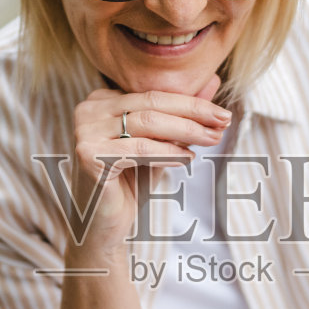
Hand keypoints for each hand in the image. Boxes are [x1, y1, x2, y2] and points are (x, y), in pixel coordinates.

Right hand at [68, 72, 230, 257]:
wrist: (104, 225)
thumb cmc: (131, 183)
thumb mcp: (160, 144)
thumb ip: (180, 114)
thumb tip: (214, 82)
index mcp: (101, 100)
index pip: (153, 94)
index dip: (191, 102)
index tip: (222, 114)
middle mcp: (88, 110)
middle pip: (151, 104)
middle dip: (193, 113)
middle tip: (224, 121)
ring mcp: (85, 131)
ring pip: (147, 123)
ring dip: (186, 131)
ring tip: (212, 140)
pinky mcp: (88, 155)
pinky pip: (138, 149)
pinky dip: (168, 152)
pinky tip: (188, 158)